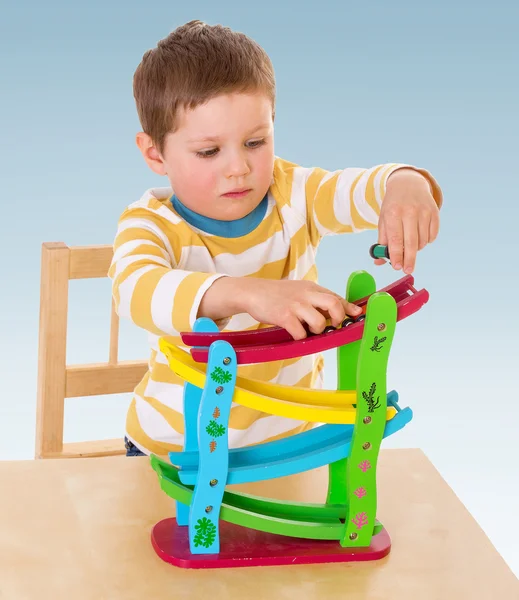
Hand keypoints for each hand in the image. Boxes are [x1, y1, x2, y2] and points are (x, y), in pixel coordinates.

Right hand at [242, 278, 361, 339]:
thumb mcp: (300, 291)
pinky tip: (294, 334)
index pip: (336, 297)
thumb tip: (340, 310)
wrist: (253, 292)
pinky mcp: (284, 316)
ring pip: (319, 322)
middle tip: (333, 325)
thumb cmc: (278, 295)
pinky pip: (300, 333)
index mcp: (312, 288)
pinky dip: (300, 337)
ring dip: (317, 331)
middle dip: (339, 318)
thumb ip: (318, 299)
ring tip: (308, 330)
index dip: (349, 308)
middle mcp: (306, 294)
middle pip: (334, 304)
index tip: (357, 315)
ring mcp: (295, 305)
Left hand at [375, 168, 439, 273]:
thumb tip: (379, 262)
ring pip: (422, 241)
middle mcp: (409, 211)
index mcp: (393, 213)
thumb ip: (382, 242)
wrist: (408, 184)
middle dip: (409, 259)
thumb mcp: (384, 220)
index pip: (395, 239)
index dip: (396, 255)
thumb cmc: (393, 206)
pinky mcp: (434, 212)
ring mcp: (424, 211)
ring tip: (410, 243)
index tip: (397, 267)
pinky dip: (426, 241)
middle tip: (407, 270)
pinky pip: (432, 235)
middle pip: (411, 242)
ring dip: (416, 248)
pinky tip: (420, 234)